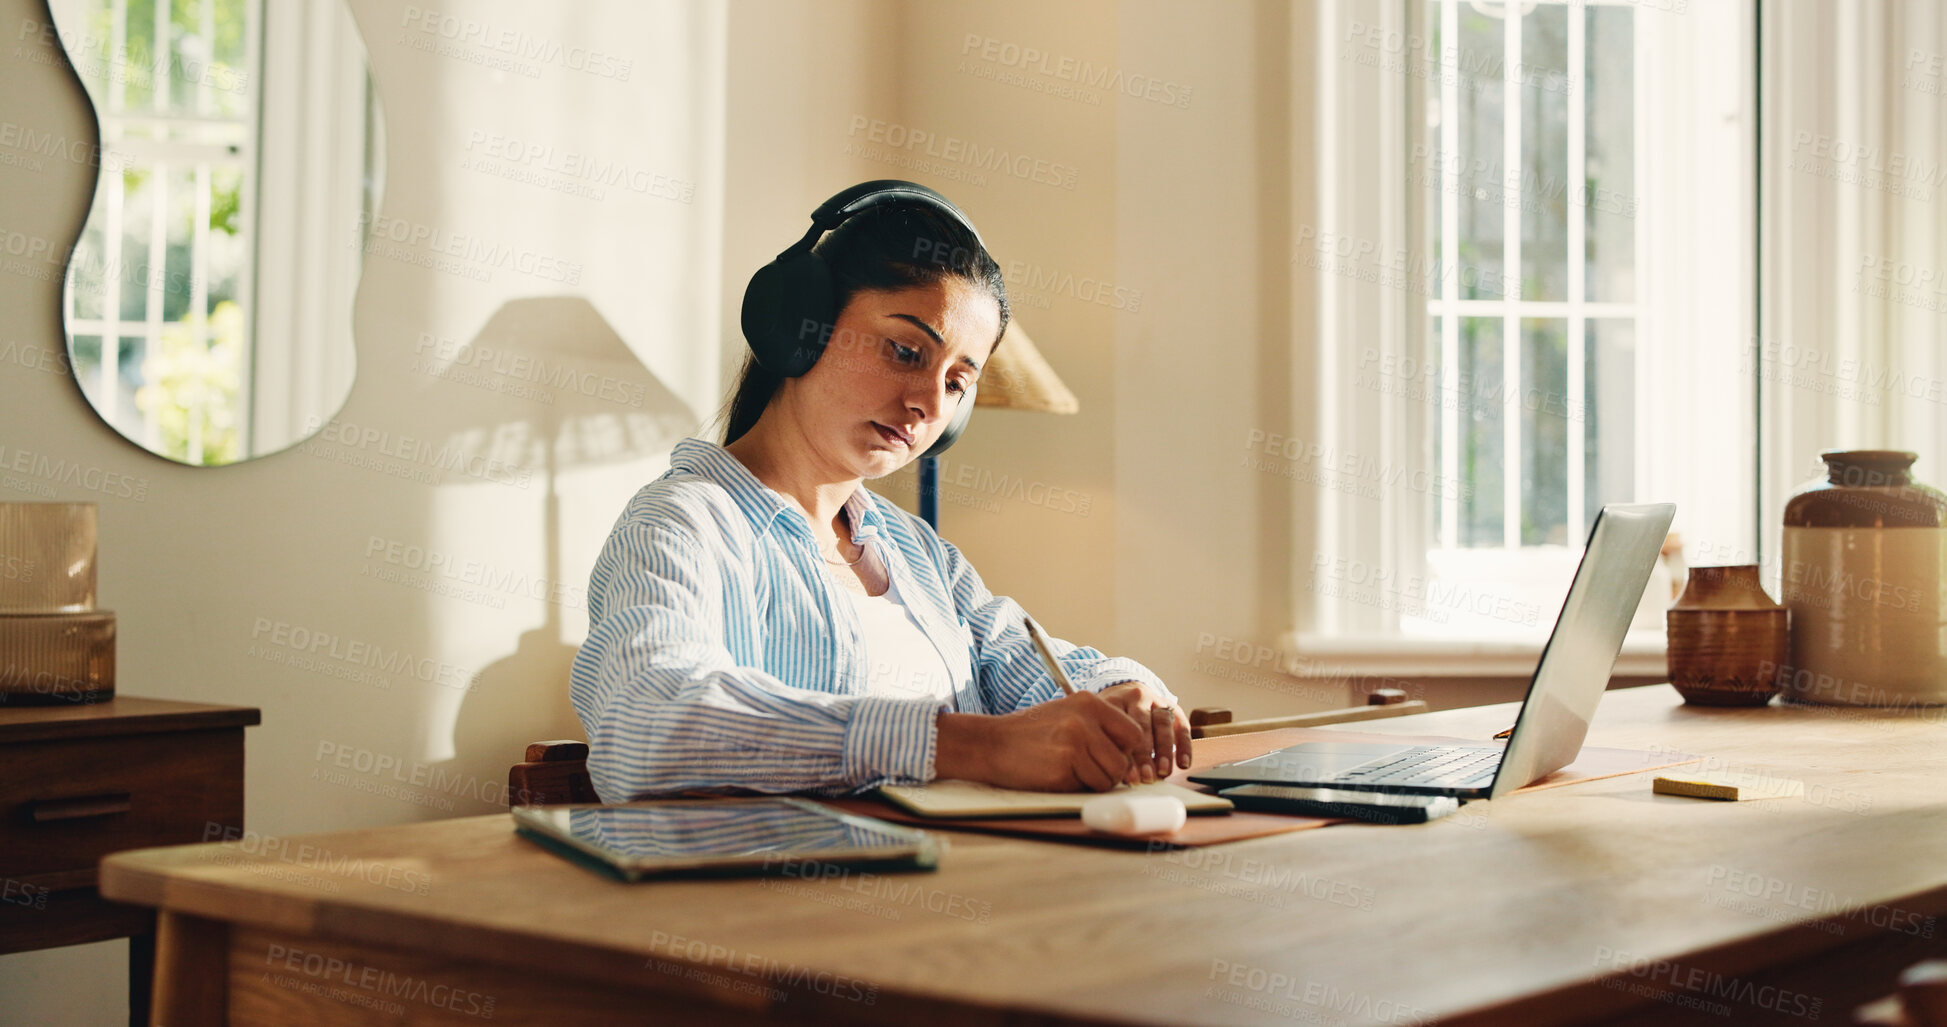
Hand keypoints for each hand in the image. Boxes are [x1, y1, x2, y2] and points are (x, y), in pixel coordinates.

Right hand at [934, 692, 1152, 791]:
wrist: (991, 743)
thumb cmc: (1030, 733)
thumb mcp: (1067, 714)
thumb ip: (1099, 727)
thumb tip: (1134, 753)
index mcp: (1090, 703)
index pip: (1133, 733)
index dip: (1127, 752)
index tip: (1114, 759)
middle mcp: (1085, 719)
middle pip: (1124, 759)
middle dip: (1112, 773)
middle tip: (1090, 771)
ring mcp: (1074, 743)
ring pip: (1109, 778)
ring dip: (1095, 783)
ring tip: (1071, 772)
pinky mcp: (1063, 767)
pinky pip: (1088, 788)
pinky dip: (1077, 789)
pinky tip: (1058, 776)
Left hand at [1096, 681, 1192, 783]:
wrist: (1126, 692)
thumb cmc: (1110, 718)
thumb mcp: (1103, 725)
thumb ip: (1109, 746)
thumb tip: (1119, 777)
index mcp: (1114, 700)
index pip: (1119, 726)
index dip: (1125, 753)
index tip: (1129, 776)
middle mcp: (1136, 698)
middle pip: (1142, 725)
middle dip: (1145, 754)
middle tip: (1147, 777)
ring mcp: (1157, 702)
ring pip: (1163, 724)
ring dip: (1165, 751)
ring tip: (1163, 772)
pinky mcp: (1174, 709)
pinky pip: (1182, 727)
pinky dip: (1184, 747)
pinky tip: (1183, 764)